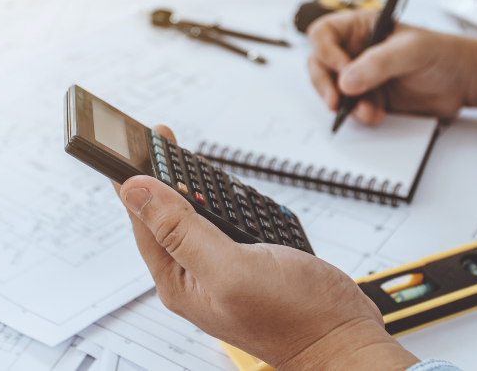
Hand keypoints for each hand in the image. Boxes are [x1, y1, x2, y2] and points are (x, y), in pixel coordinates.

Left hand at [113, 126, 418, 370]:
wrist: (343, 338)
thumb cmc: (294, 317)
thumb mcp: (230, 268)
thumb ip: (181, 230)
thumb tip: (136, 190)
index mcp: (179, 281)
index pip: (142, 220)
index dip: (135, 178)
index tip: (133, 141)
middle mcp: (195, 277)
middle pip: (163, 217)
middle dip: (160, 177)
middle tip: (160, 139)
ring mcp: (221, 271)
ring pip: (193, 219)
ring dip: (188, 188)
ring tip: (181, 158)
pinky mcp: (247, 264)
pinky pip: (220, 227)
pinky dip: (218, 203)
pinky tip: (221, 191)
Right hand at [307, 10, 476, 122]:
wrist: (465, 82)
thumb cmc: (443, 53)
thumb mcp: (411, 51)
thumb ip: (378, 63)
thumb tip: (347, 80)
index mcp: (361, 27)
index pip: (323, 34)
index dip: (326, 52)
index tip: (341, 69)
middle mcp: (356, 51)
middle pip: (319, 65)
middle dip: (326, 84)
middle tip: (337, 100)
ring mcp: (361, 76)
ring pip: (332, 91)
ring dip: (346, 105)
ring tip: (369, 111)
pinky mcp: (369, 98)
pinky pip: (350, 109)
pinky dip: (359, 115)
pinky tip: (376, 115)